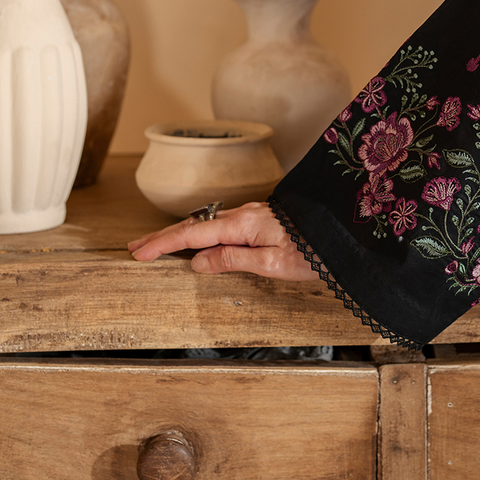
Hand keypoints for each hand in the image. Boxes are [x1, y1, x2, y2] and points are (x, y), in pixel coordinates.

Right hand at [127, 201, 317, 280]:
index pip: (192, 235)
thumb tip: (197, 262)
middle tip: (136, 248)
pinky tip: (196, 241)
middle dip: (163, 236)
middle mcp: (243, 214)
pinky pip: (221, 225)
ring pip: (206, 224)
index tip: (139, 253)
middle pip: (194, 225)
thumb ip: (233, 260)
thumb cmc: (313, 252)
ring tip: (157, 245)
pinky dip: (199, 232)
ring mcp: (251, 215)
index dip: (163, 244)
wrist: (343, 234)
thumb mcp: (272, 264)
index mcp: (242, 225)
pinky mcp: (260, 219)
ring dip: (179, 234)